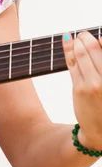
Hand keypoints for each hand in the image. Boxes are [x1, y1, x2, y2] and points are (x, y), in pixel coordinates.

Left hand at [63, 31, 101, 149]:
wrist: (101, 131)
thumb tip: (98, 39)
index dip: (100, 40)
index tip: (98, 37)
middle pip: (94, 50)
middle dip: (86, 38)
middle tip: (84, 35)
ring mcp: (93, 84)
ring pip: (81, 55)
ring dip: (77, 43)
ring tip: (76, 39)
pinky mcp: (79, 88)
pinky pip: (72, 63)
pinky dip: (69, 50)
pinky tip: (68, 40)